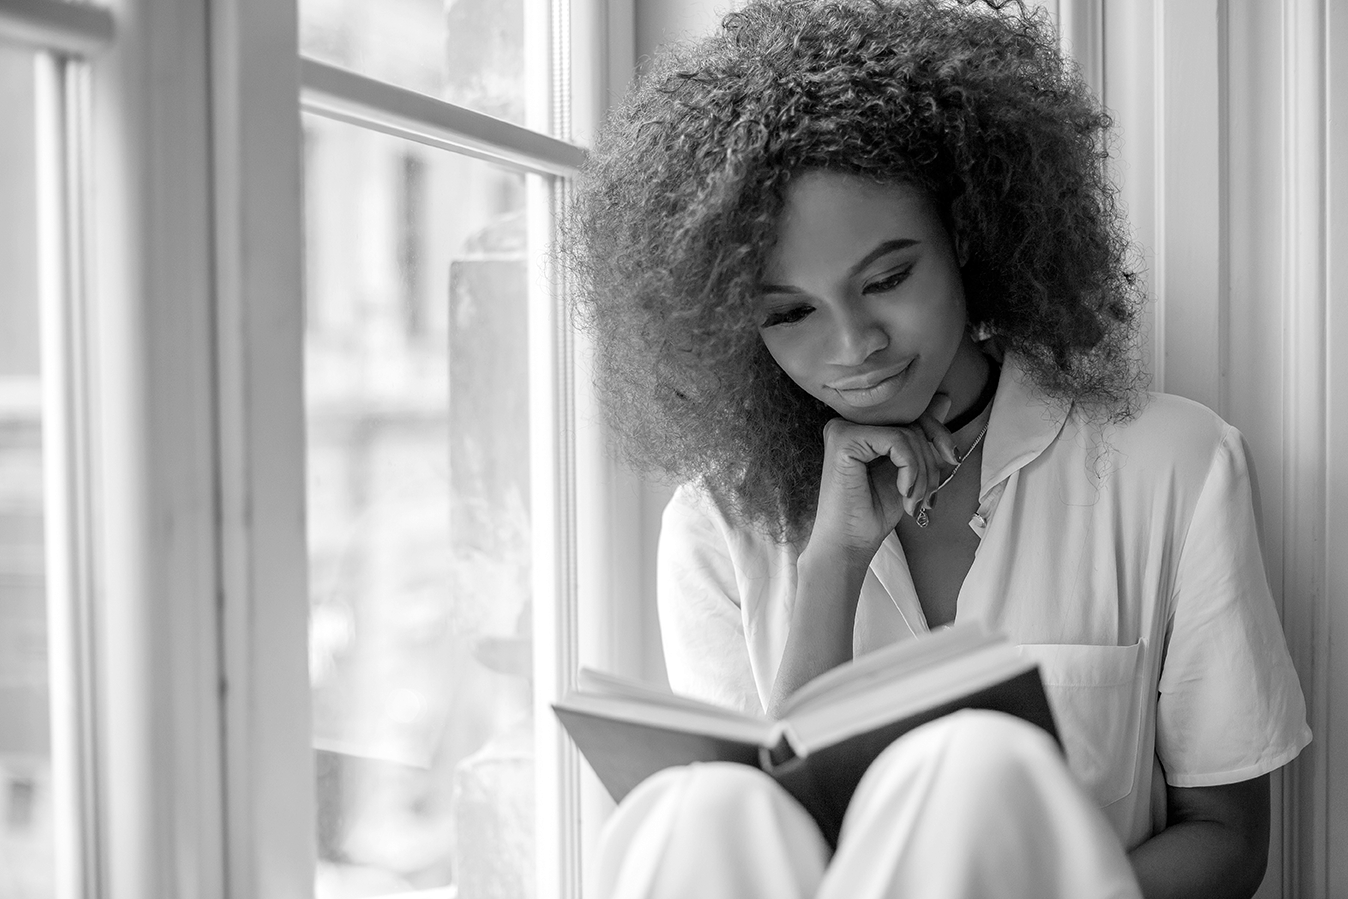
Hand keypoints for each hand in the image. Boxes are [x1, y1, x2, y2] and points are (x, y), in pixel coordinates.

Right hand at [810, 393, 957, 564]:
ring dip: (923, 473)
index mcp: (862, 428)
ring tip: (914, 501)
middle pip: (912, 422)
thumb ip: (920, 438)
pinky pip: (897, 441)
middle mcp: (849, 423)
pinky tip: (904, 492)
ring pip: (907, 434)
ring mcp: (843, 429)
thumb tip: (943, 400)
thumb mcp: (908, 471)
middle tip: (928, 495)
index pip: (911, 415)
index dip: (938, 434)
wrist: (849, 544)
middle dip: (931, 461)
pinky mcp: (843, 439)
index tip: (952, 459)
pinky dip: (911, 470)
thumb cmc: (873, 513)